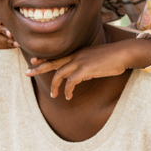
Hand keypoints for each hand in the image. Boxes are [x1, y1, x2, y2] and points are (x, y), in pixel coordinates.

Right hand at [0, 5, 15, 48]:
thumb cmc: (8, 16)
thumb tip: (15, 9)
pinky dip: (4, 46)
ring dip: (5, 40)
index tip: (1, 21)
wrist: (2, 27)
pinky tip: (13, 46)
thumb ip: (8, 10)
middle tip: (12, 34)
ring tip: (16, 42)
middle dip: (2, 30)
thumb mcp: (7, 11)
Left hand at [26, 38, 150, 99]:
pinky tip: (68, 96)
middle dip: (39, 68)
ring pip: (59, 74)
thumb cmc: (113, 58)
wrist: (124, 53)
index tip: (34, 61)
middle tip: (27, 73)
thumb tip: (83, 74)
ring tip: (54, 95)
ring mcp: (80, 62)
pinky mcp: (86, 69)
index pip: (58, 56)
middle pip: (53, 62)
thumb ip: (87, 65)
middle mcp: (76, 56)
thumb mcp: (97, 60)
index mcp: (78, 53)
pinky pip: (71, 82)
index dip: (45, 59)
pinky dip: (68, 90)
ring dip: (55, 86)